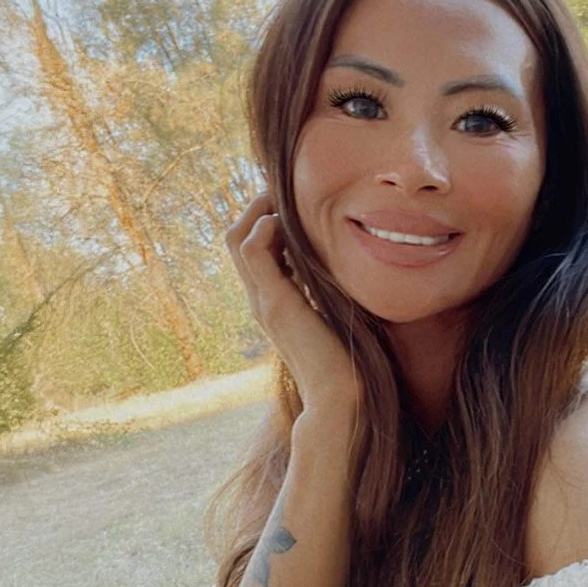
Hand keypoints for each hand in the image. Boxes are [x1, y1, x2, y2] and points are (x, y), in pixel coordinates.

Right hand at [226, 191, 360, 416]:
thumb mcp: (337, 311)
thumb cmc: (347, 358)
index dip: (267, 216)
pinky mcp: (274, 303)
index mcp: (274, 297)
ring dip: (259, 209)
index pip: (252, 245)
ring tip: (285, 198)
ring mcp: (263, 299)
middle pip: (237, 236)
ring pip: (238, 238)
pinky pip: (252, 251)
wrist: (339, 395)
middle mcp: (262, 296)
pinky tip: (288, 224)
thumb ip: (331, 289)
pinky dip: (264, 228)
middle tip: (289, 191)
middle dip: (259, 205)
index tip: (296, 201)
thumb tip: (349, 263)